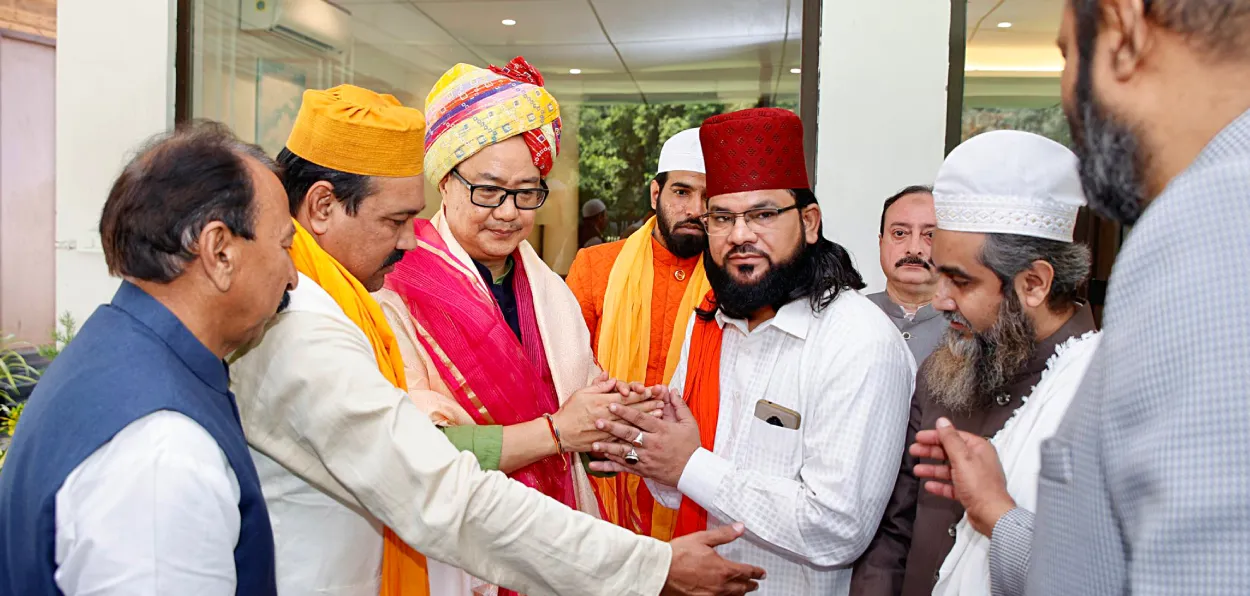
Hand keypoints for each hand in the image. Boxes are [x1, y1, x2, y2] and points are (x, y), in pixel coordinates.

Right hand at [551, 377, 662, 452]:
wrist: (559, 433)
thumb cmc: (570, 411)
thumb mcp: (582, 393)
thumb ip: (598, 386)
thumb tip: (610, 377)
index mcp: (602, 402)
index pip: (626, 396)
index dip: (641, 393)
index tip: (653, 390)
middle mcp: (608, 416)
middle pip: (633, 409)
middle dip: (649, 404)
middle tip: (663, 401)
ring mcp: (608, 430)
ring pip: (633, 422)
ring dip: (648, 418)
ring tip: (661, 414)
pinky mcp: (607, 441)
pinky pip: (625, 437)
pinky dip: (638, 433)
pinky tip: (647, 430)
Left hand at [588, 389, 700, 485]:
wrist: (693, 472)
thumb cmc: (690, 446)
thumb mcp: (688, 423)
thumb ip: (678, 406)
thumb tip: (670, 389)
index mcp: (662, 431)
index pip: (641, 419)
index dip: (626, 411)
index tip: (612, 404)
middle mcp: (652, 445)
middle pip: (629, 435)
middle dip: (612, 427)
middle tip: (598, 421)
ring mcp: (645, 459)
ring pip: (623, 452)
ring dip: (607, 447)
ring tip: (593, 443)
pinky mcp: (642, 470)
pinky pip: (623, 468)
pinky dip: (608, 466)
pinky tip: (594, 464)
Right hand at [662, 523, 764, 594]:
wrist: (661, 571)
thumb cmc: (678, 554)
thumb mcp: (703, 539)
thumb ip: (723, 534)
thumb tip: (740, 528)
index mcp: (724, 569)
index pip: (747, 571)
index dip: (756, 572)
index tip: (761, 573)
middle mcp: (721, 586)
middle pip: (742, 587)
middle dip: (750, 584)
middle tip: (755, 583)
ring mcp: (711, 595)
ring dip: (740, 593)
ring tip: (743, 590)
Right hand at [912, 417, 1015, 536]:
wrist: (991, 515)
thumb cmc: (982, 488)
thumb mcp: (963, 458)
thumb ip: (950, 439)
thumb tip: (943, 422)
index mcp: (978, 449)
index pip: (953, 436)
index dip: (935, 436)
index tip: (920, 437)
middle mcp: (977, 461)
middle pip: (949, 452)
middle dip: (930, 451)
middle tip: (915, 450)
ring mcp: (973, 477)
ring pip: (948, 469)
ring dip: (932, 469)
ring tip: (918, 469)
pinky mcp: (969, 492)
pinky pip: (950, 485)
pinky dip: (940, 484)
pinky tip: (930, 485)